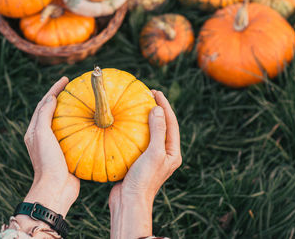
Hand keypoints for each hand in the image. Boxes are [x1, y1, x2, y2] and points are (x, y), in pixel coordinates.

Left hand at [15, 77, 78, 232]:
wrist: (56, 188)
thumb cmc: (47, 161)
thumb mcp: (42, 134)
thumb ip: (44, 115)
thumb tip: (50, 98)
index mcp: (34, 130)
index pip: (44, 104)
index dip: (53, 89)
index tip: (66, 79)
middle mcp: (44, 136)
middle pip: (53, 111)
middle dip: (62, 97)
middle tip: (75, 87)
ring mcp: (56, 145)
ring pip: (65, 122)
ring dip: (73, 111)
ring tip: (85, 101)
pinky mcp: (67, 152)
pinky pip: (75, 134)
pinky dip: (82, 126)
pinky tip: (92, 123)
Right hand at [109, 90, 181, 238]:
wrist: (129, 202)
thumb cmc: (144, 179)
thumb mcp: (154, 153)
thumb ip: (158, 131)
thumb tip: (158, 109)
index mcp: (172, 152)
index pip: (171, 123)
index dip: (164, 106)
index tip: (155, 92)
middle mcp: (164, 154)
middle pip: (162, 126)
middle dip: (156, 109)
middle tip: (146, 94)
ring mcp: (150, 158)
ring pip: (149, 133)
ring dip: (143, 119)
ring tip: (135, 105)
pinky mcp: (137, 161)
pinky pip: (136, 141)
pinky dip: (131, 130)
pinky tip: (122, 124)